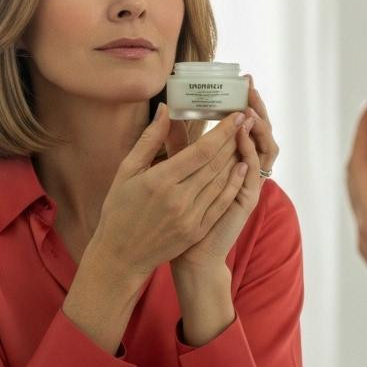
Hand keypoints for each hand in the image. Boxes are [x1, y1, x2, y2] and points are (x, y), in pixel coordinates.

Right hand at [88, 104, 247, 278]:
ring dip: (236, 157)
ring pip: (222, 181)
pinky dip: (233, 183)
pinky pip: (221, 202)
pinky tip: (241, 168)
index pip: (201, 150)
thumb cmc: (118, 210)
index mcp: (160, 181)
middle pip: (215, 163)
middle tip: (247, 119)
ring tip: (247, 138)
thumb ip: (149, 140)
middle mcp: (178, 199)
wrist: (121, 256)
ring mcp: (190, 217)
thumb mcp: (126, 171)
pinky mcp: (197, 230)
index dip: (223, 131)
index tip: (236, 115)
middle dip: (234, 139)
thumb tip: (164, 110)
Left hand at [171, 74, 280, 272]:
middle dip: (255, 108)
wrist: (189, 255)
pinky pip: (253, 171)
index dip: (243, 103)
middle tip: (250, 86)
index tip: (241, 82)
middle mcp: (243, 171)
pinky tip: (241, 136)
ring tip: (247, 107)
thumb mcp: (172, 170)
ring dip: (257, 127)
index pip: (242, 126)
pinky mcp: (247, 199)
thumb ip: (174, 142)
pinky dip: (249, 151)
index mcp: (229, 162)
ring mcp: (248, 185)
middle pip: (257, 132)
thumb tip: (165, 110)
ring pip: (262, 148)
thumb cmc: (178, 215)